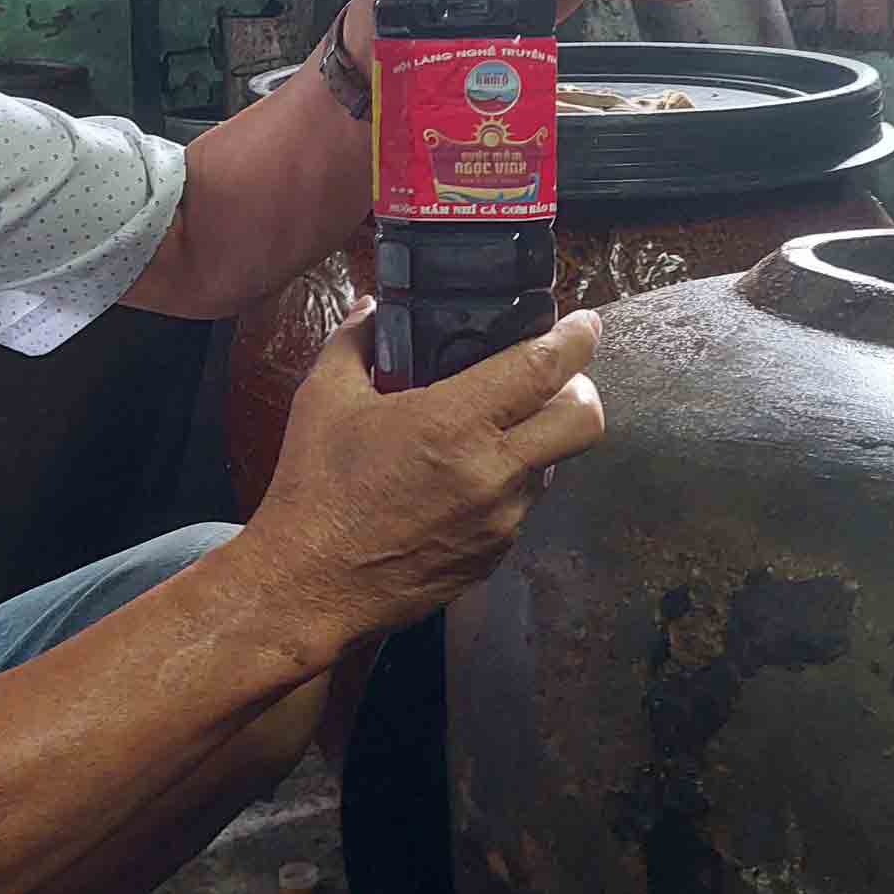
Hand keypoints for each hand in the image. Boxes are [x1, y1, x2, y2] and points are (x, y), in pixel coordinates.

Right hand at [246, 300, 606, 641]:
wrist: (310, 586)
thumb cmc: (315, 491)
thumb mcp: (323, 400)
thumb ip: (353, 342)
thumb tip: (369, 308)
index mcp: (453, 422)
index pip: (544, 368)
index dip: (575, 338)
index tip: (582, 324)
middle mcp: (491, 471)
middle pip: (584, 421)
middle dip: (582, 390)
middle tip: (554, 379)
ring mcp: (499, 519)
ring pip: (554, 465)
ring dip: (538, 441)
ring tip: (491, 432)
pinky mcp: (493, 556)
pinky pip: (521, 507)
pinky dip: (507, 485)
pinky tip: (462, 481)